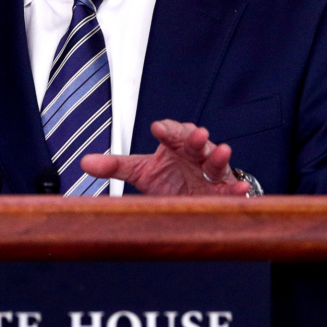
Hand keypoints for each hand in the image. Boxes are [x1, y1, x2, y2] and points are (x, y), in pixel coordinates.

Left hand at [79, 119, 250, 195]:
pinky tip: (241, 188)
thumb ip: (115, 166)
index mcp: (174, 146)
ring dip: (219, 156)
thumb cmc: (168, 178)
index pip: (171, 132)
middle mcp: (194, 155)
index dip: (167, 129)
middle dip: (194, 137)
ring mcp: (211, 173)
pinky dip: (238, 188)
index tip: (159, 128)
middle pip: (195, 143)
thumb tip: (84, 162)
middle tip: (194, 132)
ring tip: (222, 150)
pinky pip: (233, 189)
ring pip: (216, 162)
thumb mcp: (140, 171)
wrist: (193, 199)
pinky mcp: (225, 191)